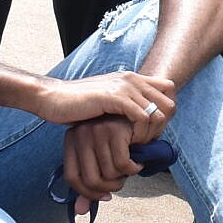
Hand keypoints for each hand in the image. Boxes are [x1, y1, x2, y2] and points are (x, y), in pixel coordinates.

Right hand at [30, 70, 175, 131]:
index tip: (153, 130)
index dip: (166, 112)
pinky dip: (140, 133)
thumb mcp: (108, 101)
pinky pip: (142, 117)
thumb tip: (143, 118)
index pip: (170, 90)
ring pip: (158, 112)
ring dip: (151, 133)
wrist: (52, 98)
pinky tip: (129, 142)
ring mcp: (124, 86)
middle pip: (170, 103)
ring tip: (137, 144)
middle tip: (147, 141)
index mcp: (132, 78)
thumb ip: (126, 104)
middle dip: (162, 126)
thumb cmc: (77, 105)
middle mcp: (132, 79)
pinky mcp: (115, 97)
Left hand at [62, 115, 142, 211]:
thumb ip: (90, 185)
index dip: (87, 193)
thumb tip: (80, 212)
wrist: (141, 112)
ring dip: (124, 177)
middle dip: (110, 188)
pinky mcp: (115, 130)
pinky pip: (123, 164)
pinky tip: (138, 163)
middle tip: (121, 182)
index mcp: (71, 140)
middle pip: (90, 179)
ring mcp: (97, 131)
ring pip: (109, 173)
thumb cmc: (120, 140)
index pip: (72, 178)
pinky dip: (133, 169)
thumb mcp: (101, 160)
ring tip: (130, 169)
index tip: (105, 196)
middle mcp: (80, 134)